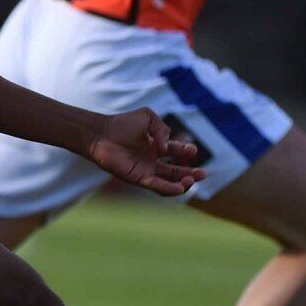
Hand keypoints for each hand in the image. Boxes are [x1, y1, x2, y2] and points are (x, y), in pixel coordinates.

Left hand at [85, 108, 204, 197]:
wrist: (102, 133)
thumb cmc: (121, 124)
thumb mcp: (147, 117)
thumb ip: (162, 128)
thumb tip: (166, 148)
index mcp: (155, 146)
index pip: (176, 151)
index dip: (186, 152)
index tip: (192, 150)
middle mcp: (151, 160)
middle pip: (175, 171)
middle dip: (190, 173)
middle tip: (203, 174)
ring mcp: (145, 170)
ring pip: (168, 182)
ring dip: (182, 183)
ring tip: (192, 181)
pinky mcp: (137, 178)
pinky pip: (156, 186)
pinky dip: (168, 188)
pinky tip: (180, 187)